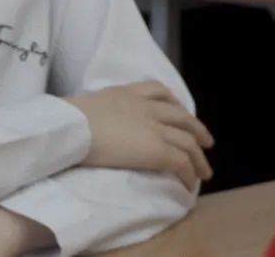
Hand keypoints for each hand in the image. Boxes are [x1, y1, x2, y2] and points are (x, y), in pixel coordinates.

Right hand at [65, 81, 213, 189]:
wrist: (72, 128)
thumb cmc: (68, 119)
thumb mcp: (87, 105)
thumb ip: (100, 111)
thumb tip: (95, 122)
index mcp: (127, 93)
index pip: (158, 91)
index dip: (174, 104)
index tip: (180, 113)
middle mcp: (146, 107)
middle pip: (181, 117)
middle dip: (197, 130)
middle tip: (206, 142)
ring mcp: (154, 128)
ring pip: (187, 141)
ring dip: (198, 158)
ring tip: (203, 172)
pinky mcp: (157, 150)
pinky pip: (181, 162)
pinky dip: (188, 173)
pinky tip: (188, 184)